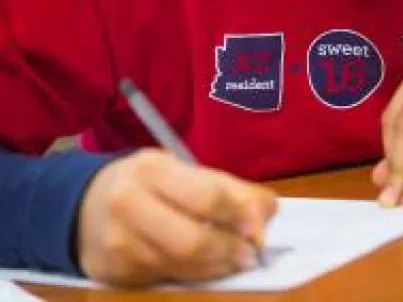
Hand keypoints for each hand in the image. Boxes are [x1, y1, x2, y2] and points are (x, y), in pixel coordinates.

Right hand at [77, 148, 276, 285]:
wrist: (84, 205)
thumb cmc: (148, 184)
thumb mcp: (184, 172)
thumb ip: (230, 189)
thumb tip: (270, 211)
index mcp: (151, 170)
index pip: (206, 198)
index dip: (239, 217)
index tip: (258, 228)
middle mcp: (128, 204)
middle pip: (192, 241)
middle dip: (229, 251)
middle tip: (250, 254)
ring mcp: (118, 244)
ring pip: (182, 267)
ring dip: (216, 268)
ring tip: (230, 260)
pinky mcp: (114, 274)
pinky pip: (167, 280)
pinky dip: (193, 276)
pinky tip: (201, 266)